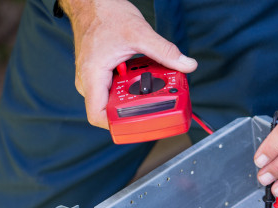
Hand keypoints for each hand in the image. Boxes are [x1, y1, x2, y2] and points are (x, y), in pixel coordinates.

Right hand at [60, 0, 196, 128]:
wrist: (92, 2)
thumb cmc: (105, 15)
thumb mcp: (140, 33)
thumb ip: (165, 52)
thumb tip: (187, 65)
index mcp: (92, 76)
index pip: (99, 116)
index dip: (120, 126)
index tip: (143, 123)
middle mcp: (90, 82)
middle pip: (112, 111)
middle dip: (138, 109)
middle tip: (159, 101)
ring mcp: (95, 79)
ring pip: (117, 100)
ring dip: (138, 96)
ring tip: (155, 87)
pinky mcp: (102, 75)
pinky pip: (119, 88)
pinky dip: (135, 86)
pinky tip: (147, 78)